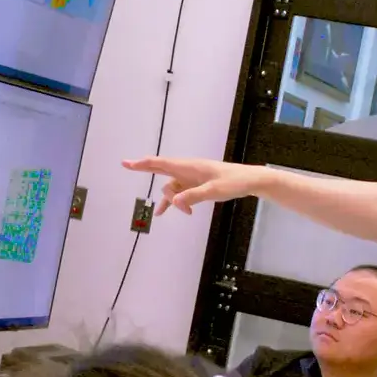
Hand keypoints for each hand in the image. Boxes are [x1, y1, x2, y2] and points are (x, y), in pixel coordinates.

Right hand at [122, 156, 268, 214]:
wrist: (250, 180)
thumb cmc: (234, 182)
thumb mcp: (214, 191)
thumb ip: (193, 196)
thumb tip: (174, 203)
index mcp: (189, 167)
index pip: (160, 164)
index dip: (142, 164)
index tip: (127, 163)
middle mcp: (187, 170)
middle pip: (161, 172)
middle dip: (146, 171)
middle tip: (126, 165)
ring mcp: (191, 178)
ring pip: (171, 188)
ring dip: (172, 201)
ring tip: (179, 213)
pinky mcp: (196, 184)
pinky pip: (180, 193)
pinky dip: (176, 202)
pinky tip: (169, 212)